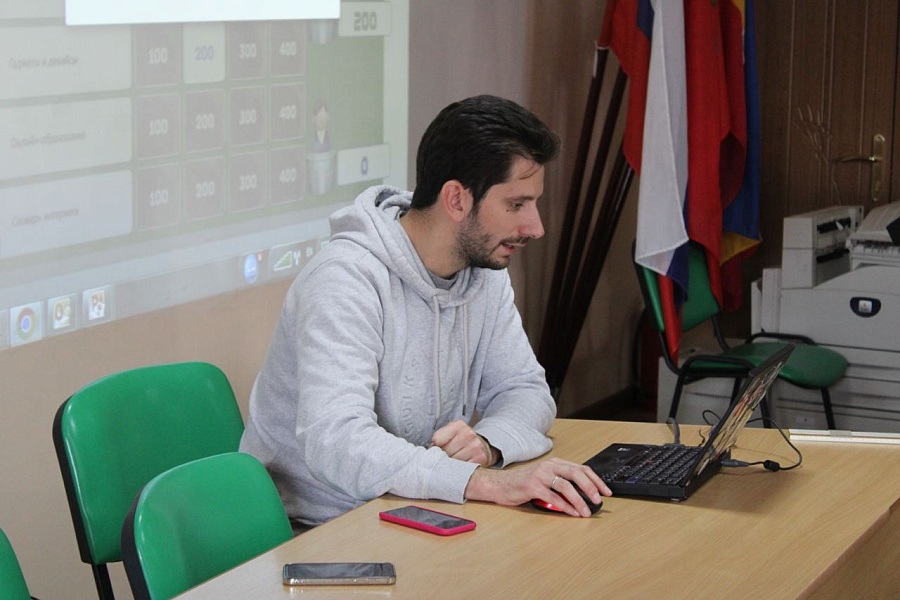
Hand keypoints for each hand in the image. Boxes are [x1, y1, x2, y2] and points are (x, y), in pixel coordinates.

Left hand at [431, 420, 495, 466]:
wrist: (484, 446)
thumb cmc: (462, 441)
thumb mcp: (450, 433)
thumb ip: (439, 439)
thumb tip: (427, 453)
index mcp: (458, 425)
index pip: (437, 440)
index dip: (434, 448)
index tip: (436, 449)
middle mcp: (469, 434)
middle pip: (444, 452)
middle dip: (442, 457)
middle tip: (446, 457)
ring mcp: (475, 447)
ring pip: (452, 462)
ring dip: (450, 465)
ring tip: (454, 461)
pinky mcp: (480, 459)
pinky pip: (462, 469)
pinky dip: (458, 471)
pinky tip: (460, 467)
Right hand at [464, 457, 611, 516]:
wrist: (499, 485)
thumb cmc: (523, 484)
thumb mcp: (545, 479)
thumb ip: (562, 482)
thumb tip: (585, 495)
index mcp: (555, 463)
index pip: (581, 468)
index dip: (596, 480)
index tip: (606, 492)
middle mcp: (549, 466)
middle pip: (576, 474)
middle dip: (591, 488)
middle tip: (599, 500)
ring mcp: (540, 475)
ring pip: (566, 485)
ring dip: (579, 500)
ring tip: (586, 511)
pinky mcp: (532, 486)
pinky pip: (553, 497)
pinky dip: (565, 506)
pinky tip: (572, 512)